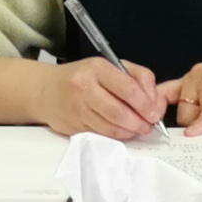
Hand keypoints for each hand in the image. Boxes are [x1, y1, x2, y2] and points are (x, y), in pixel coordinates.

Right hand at [36, 53, 162, 140]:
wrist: (46, 91)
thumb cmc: (82, 77)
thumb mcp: (109, 66)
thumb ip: (136, 77)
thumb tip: (155, 98)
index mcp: (97, 69)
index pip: (128, 88)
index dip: (146, 104)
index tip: (154, 112)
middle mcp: (85, 88)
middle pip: (120, 112)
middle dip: (140, 122)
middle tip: (150, 125)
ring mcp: (78, 110)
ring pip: (112, 128)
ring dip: (131, 132)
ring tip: (139, 128)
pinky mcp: (75, 127)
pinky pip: (103, 135)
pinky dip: (117, 136)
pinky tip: (123, 131)